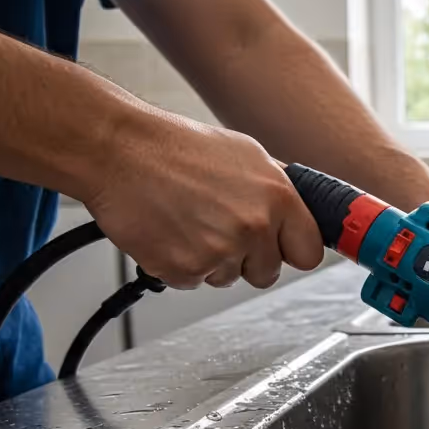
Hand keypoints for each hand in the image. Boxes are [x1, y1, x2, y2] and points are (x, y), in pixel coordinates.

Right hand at [80, 110, 324, 288]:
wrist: (118, 150)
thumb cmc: (175, 147)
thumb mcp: (246, 154)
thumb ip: (277, 190)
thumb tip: (299, 212)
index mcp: (277, 198)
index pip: (309, 253)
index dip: (292, 250)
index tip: (283, 248)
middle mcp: (253, 227)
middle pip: (268, 273)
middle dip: (248, 258)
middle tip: (220, 227)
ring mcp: (219, 252)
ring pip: (229, 278)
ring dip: (212, 259)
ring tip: (189, 220)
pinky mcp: (184, 269)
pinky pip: (193, 281)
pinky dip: (181, 263)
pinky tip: (170, 231)